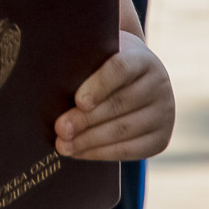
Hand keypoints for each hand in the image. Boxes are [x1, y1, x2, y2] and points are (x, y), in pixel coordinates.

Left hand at [53, 30, 174, 160]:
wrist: (135, 81)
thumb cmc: (102, 65)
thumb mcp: (96, 55)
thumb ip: (80, 59)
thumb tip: (44, 73)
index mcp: (142, 59)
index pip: (121, 69)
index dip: (99, 85)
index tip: (78, 101)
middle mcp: (159, 84)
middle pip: (120, 104)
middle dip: (86, 120)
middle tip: (60, 129)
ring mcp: (164, 113)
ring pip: (125, 129)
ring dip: (90, 140)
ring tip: (64, 145)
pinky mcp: (161, 138)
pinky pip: (132, 150)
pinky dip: (102, 153)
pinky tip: (80, 152)